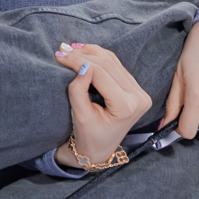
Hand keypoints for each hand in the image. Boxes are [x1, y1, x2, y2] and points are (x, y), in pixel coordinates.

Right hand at [53, 41, 153, 170]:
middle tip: (62, 50)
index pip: (101, 74)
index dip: (79, 62)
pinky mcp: (135, 88)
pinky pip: (117, 66)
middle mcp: (138, 97)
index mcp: (127, 106)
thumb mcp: (80, 116)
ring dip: (91, 52)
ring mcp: (140, 92)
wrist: (99, 149)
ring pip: (113, 61)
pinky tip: (84, 52)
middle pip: (108, 65)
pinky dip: (100, 57)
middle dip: (83, 54)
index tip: (59, 56)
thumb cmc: (88, 136)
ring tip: (70, 49)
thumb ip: (79, 91)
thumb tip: (81, 65)